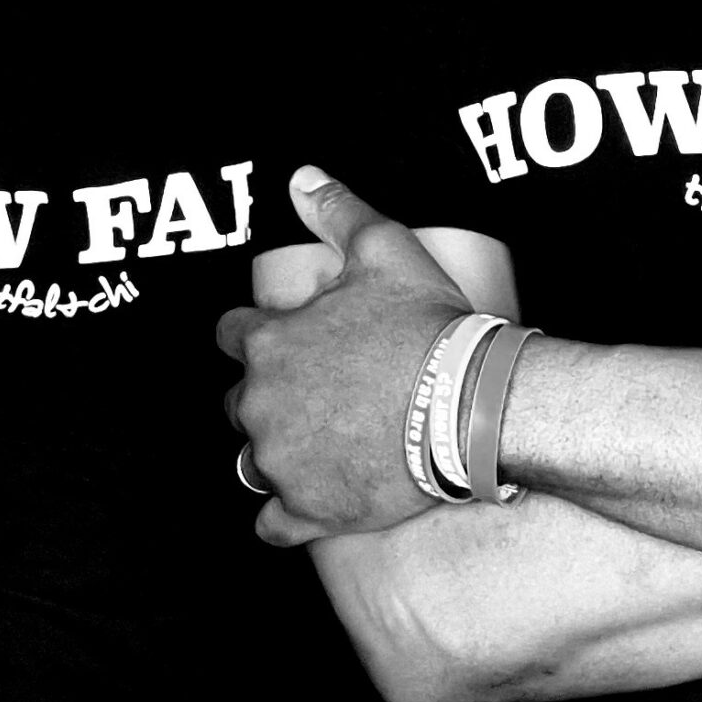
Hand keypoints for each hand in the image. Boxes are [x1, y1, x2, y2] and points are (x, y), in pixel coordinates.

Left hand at [218, 166, 470, 546]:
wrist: (471, 404)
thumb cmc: (427, 327)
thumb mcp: (385, 249)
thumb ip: (338, 208)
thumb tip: (302, 177)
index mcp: (268, 343)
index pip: (230, 336)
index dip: (256, 337)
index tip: (287, 342)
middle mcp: (261, 405)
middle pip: (239, 402)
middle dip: (269, 397)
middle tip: (317, 396)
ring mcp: (281, 462)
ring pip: (252, 461)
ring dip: (276, 453)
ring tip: (319, 445)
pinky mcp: (309, 511)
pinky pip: (272, 524)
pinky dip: (284, 517)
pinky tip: (304, 506)